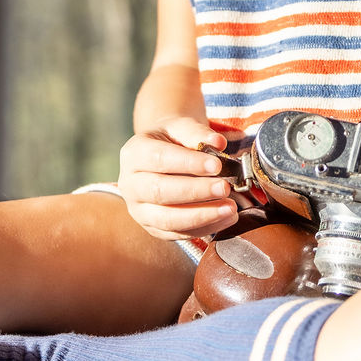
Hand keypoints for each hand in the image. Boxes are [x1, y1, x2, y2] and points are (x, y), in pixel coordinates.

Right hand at [117, 118, 240, 241]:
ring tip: (230, 208)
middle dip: (196, 192)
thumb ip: (198, 133)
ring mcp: (139, 210)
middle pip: (160, 191)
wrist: (160, 156)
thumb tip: (218, 142)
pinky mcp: (153, 228)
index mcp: (134, 153)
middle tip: (224, 187)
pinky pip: (177, 234)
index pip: (159, 159)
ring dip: (201, 216)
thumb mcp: (180, 127)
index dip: (188, 163)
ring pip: (167, 219)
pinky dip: (204, 228)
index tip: (217, 165)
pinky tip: (225, 218)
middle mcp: (130, 184)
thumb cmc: (172, 141)